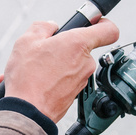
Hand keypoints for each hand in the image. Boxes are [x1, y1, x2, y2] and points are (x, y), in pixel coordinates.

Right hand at [2, 19, 119, 122]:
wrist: (27, 111)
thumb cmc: (28, 77)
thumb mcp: (27, 40)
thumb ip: (42, 27)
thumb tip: (51, 27)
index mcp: (77, 44)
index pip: (108, 30)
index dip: (104, 23)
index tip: (95, 23)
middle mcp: (85, 62)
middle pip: (82, 47)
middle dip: (65, 47)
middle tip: (44, 50)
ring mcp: (82, 80)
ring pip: (72, 64)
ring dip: (56, 64)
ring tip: (35, 69)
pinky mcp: (76, 95)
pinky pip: (67, 80)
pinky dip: (55, 78)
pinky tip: (37, 81)